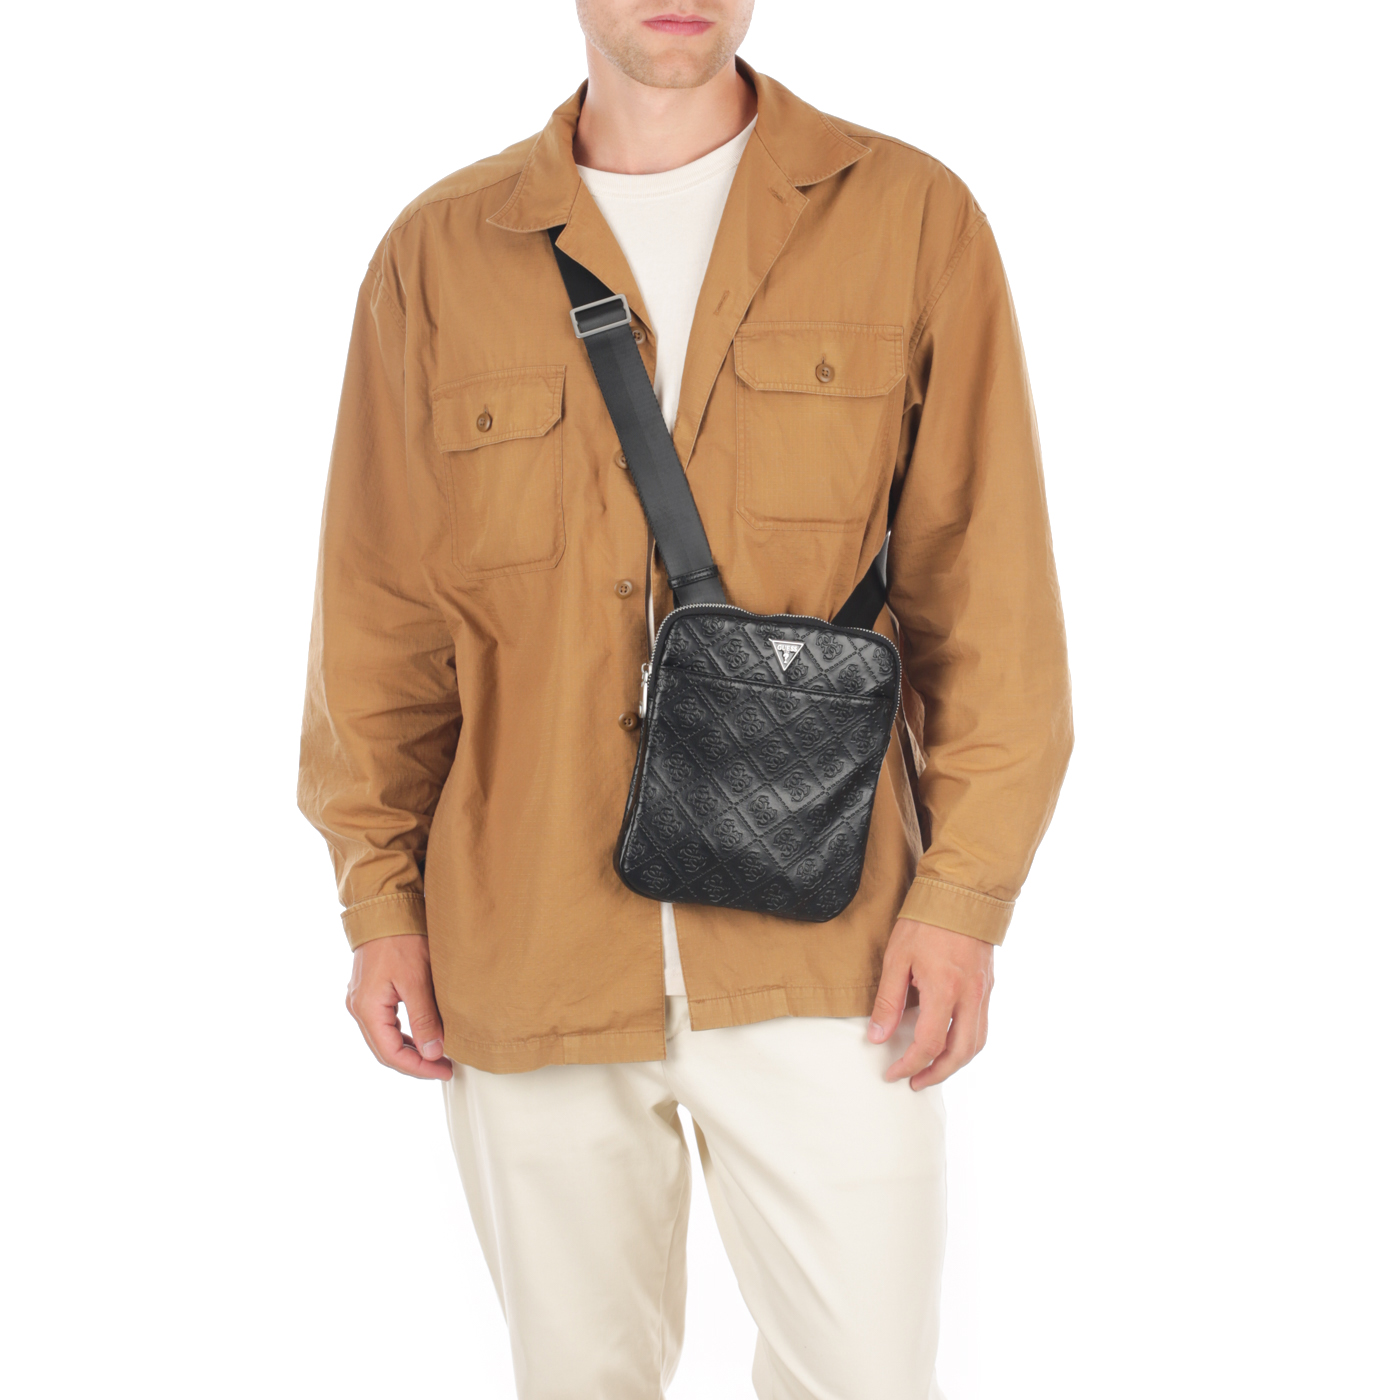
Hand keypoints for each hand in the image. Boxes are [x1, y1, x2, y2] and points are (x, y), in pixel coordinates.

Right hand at [346, 934, 451, 1080]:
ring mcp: (361, 1000)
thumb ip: (424, 1019)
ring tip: (438, 1055)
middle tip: (445, 1067)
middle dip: (415, 1063)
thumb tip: (433, 1053)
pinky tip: (423, 1035)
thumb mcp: (417, 979)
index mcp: (367, 1008)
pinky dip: (404, 1034)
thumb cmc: (401, 939)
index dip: (419, 1068)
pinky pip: (384, 1024)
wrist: (386, 908)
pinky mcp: (369, 992)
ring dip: (410, 1050)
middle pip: (385, 1050)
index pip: (391, 1054)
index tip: (444, 1070)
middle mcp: (358, 1008)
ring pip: (384, 1039)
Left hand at [867, 918, 993, 1089]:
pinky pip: (982, 1026)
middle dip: (937, 1074)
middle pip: (960, 1053)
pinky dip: (966, 1043)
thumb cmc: (926, 920)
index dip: (909, 1064)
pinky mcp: (988, 985)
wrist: (962, 892)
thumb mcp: (897, 958)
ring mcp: (983, 991)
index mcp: (944, 989)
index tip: (893, 1073)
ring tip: (932, 1068)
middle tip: (915, 1082)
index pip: (928, 1043)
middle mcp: (970, 996)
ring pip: (977, 1043)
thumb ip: (888, 1000)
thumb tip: (877, 1037)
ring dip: (955, 1063)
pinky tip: (949, 1041)